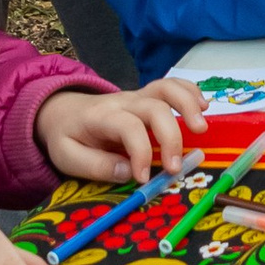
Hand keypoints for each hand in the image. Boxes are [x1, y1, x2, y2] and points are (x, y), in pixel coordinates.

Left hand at [33, 77, 203, 186]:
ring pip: (166, 88)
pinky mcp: (146, 98)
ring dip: (187, 105)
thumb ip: (95, 166)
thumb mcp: (67, 157)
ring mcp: (136, 97)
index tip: (143, 178)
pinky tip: (202, 107)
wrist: (61, 111)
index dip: (140, 153)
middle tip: (175, 168)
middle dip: (171, 137)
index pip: (128, 127)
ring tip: (201, 128)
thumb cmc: (67, 136)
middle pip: (154, 108)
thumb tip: (127, 172)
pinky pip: (171, 85)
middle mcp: (122, 102)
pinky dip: (189, 92)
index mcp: (101, 117)